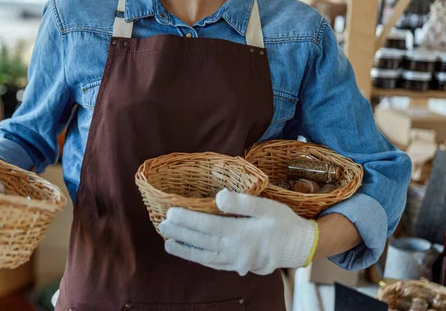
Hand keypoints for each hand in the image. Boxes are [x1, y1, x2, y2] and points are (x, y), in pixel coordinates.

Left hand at [159, 189, 318, 275]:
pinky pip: (214, 264)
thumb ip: (243, 202)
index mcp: (242, 233)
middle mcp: (236, 251)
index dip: (189, 220)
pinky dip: (199, 259)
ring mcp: (236, 262)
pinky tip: (188, 253)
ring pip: (206, 256)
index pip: (209, 225)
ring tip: (167, 243)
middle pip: (203, 241)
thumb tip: (219, 197)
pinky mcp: (238, 266)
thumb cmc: (284, 222)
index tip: (171, 212)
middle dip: (181, 233)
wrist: (300, 247)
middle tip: (162, 225)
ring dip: (185, 249)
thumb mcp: (267, 207)